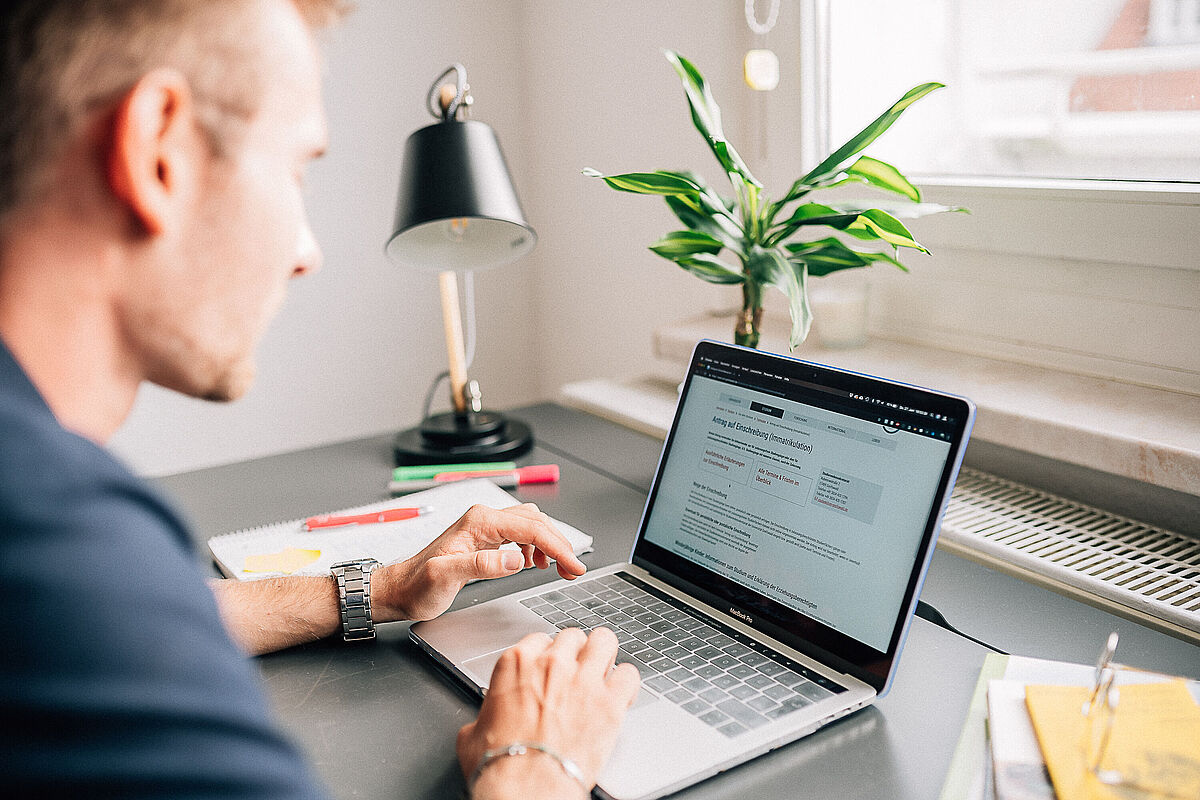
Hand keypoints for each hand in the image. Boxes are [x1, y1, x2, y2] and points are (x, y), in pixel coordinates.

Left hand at [373, 503, 585, 622]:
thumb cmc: (417, 586)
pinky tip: (534, 564)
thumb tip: (515, 560)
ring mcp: (485, 527)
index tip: (573, 565)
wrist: (399, 590)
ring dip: (550, 545)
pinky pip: (520, 535)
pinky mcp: (485, 538)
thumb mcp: (445, 577)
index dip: (557, 546)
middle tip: (573, 570)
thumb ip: (481, 565)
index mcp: (479, 522)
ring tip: (559, 569)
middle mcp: (484, 518)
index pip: (530, 527)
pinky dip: (536, 548)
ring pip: (531, 526)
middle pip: (536, 522)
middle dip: (559, 544)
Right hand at [457, 628, 640, 799]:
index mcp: (517, 663)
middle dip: (576, 653)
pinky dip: (626, 683)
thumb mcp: (474, 731)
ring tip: (603, 671)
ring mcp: (584, 680)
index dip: (546, 654)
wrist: (526, 787)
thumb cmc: (499, 762)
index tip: (549, 668)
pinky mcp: (610, 702)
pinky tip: (620, 694)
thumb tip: (484, 722)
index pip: (539, 639)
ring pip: (605, 641)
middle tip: (575, 671)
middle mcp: (553, 664)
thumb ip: (487, 714)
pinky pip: (629, 674)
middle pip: (573, 636)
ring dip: (604, 655)